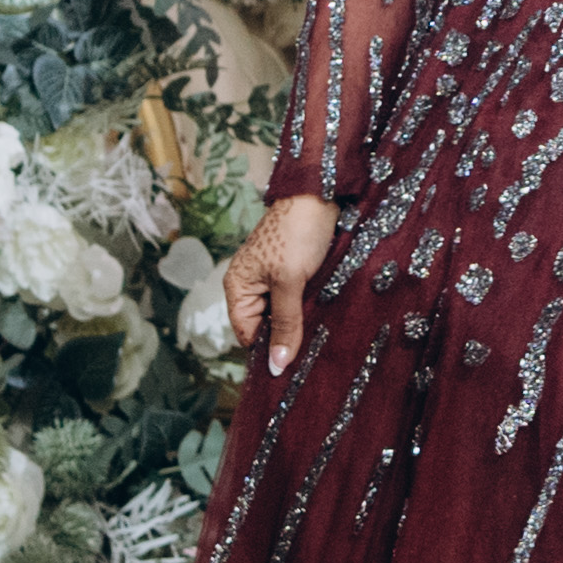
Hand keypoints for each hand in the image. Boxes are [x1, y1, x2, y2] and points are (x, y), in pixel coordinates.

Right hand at [219, 192, 341, 372]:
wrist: (319, 194)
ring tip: (321, 336)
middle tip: (312, 353)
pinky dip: (308, 308)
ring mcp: (271, 277)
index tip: (292, 368)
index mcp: (238, 287)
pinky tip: (324, 315)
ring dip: (300, 323)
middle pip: (265, 326)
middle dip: (286, 337)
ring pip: (283, 314)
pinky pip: (296, 299)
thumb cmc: (297, 233)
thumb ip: (285, 324)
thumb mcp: (291, 283)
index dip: (267, 350)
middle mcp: (250, 284)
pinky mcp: (292, 271)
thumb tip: (277, 365)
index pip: (247, 334)